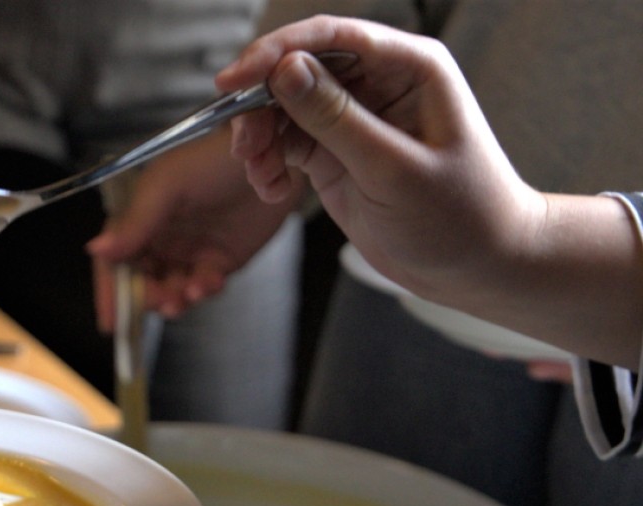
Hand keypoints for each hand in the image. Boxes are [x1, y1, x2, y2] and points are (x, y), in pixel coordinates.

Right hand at [86, 134, 298, 320]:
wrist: (271, 158)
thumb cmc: (212, 162)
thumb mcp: (166, 187)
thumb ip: (134, 223)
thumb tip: (96, 250)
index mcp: (138, 219)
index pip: (114, 260)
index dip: (111, 290)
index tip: (111, 319)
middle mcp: (159, 239)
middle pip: (140, 282)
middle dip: (146, 298)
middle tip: (161, 301)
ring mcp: (188, 252)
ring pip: (169, 290)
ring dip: (174, 300)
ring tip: (186, 296)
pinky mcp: (218, 262)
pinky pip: (202, 288)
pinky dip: (202, 291)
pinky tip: (209, 283)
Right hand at [219, 16, 541, 303]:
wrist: (475, 264)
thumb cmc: (458, 215)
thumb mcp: (393, 168)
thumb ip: (336, 118)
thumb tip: (285, 71)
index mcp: (410, 67)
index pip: (332, 38)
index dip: (276, 53)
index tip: (234, 81)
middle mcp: (380, 83)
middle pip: (299, 68)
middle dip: (262, 104)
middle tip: (245, 147)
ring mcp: (355, 118)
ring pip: (285, 106)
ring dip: (261, 138)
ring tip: (261, 176)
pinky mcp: (336, 151)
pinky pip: (287, 141)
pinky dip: (269, 162)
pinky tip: (273, 189)